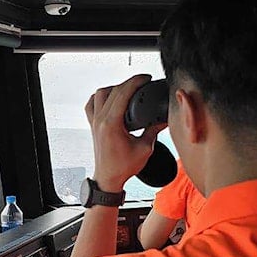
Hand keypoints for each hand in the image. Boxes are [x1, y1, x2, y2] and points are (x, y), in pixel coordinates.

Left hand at [85, 75, 166, 191]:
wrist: (108, 178)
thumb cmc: (123, 167)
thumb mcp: (145, 148)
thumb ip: (154, 130)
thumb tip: (164, 119)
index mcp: (112, 124)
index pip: (122, 93)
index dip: (135, 81)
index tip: (145, 78)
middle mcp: (100, 120)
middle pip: (113, 90)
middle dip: (129, 82)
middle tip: (142, 82)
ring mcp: (94, 121)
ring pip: (100, 93)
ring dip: (114, 88)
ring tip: (128, 89)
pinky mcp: (93, 124)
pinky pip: (92, 103)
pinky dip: (100, 97)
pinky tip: (111, 98)